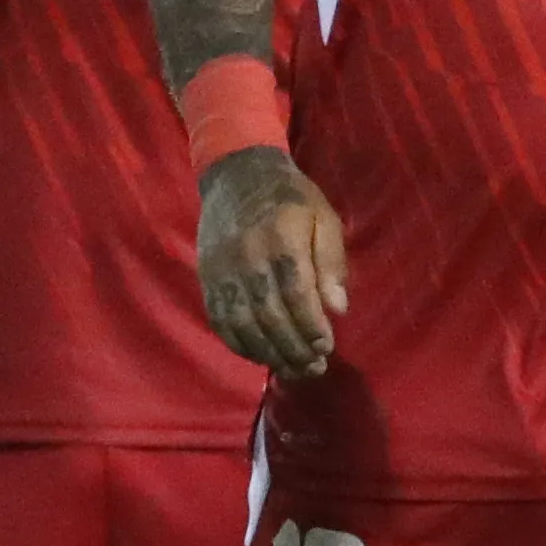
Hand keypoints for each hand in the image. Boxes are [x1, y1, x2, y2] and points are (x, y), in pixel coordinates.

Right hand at [196, 144, 348, 378]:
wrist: (237, 174)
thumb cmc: (291, 197)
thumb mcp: (324, 216)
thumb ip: (331, 261)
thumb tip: (337, 309)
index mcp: (281, 237)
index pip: (296, 293)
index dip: (311, 326)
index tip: (327, 347)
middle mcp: (247, 257)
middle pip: (269, 315)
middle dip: (294, 349)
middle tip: (314, 368)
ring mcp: (222, 270)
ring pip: (243, 324)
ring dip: (269, 354)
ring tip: (292, 370)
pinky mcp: (207, 278)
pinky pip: (221, 320)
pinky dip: (240, 345)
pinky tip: (260, 356)